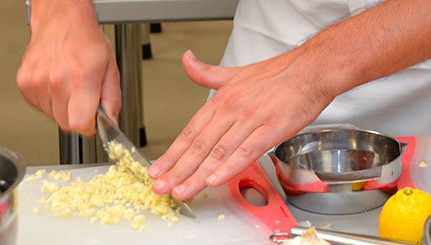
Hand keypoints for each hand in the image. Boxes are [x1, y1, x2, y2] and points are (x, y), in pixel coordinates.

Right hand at [17, 0, 120, 135]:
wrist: (62, 21)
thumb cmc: (87, 41)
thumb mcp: (111, 70)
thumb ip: (113, 100)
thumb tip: (111, 122)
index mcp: (81, 79)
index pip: (80, 124)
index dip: (90, 128)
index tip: (94, 123)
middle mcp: (56, 81)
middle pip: (67, 124)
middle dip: (79, 118)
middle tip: (85, 99)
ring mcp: (37, 82)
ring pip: (53, 117)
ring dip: (64, 109)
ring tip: (71, 87)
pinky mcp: (25, 83)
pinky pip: (41, 107)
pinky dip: (51, 101)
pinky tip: (58, 85)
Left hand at [148, 49, 335, 199]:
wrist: (310, 70)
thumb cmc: (277, 74)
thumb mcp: (234, 72)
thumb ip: (206, 72)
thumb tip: (187, 61)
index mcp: (221, 99)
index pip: (190, 131)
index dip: (172, 153)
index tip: (159, 169)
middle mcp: (231, 110)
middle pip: (199, 145)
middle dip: (177, 170)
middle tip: (161, 187)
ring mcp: (250, 119)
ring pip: (218, 151)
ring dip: (197, 175)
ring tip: (182, 191)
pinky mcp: (271, 129)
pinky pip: (246, 151)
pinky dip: (229, 167)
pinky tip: (215, 180)